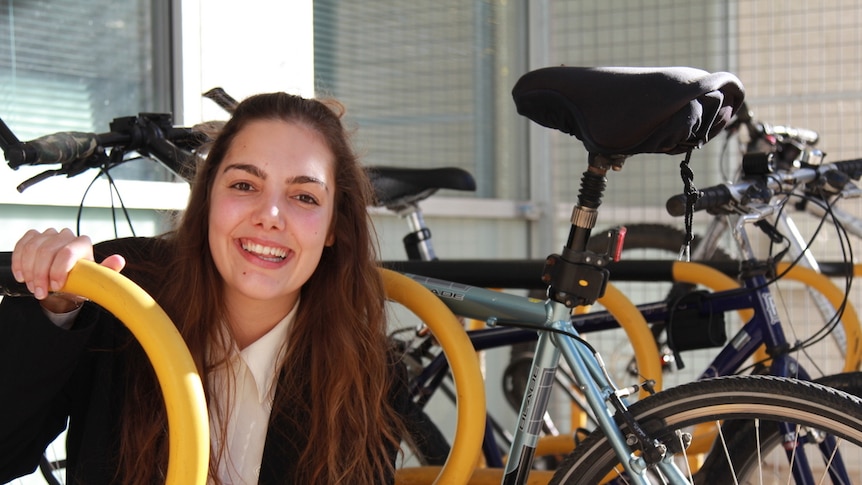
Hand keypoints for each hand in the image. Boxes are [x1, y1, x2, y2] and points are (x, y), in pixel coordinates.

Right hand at [11, 228, 125, 310]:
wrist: (66, 280)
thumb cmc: (80, 280)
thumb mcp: (93, 281)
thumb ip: (106, 271)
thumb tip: (118, 260)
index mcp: (83, 243)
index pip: (68, 252)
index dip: (58, 270)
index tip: (56, 287)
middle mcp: (67, 235)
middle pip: (47, 251)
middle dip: (41, 275)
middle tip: (41, 292)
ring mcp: (50, 235)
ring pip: (33, 248)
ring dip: (29, 271)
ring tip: (34, 287)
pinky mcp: (34, 237)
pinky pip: (22, 245)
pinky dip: (19, 262)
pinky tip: (22, 275)